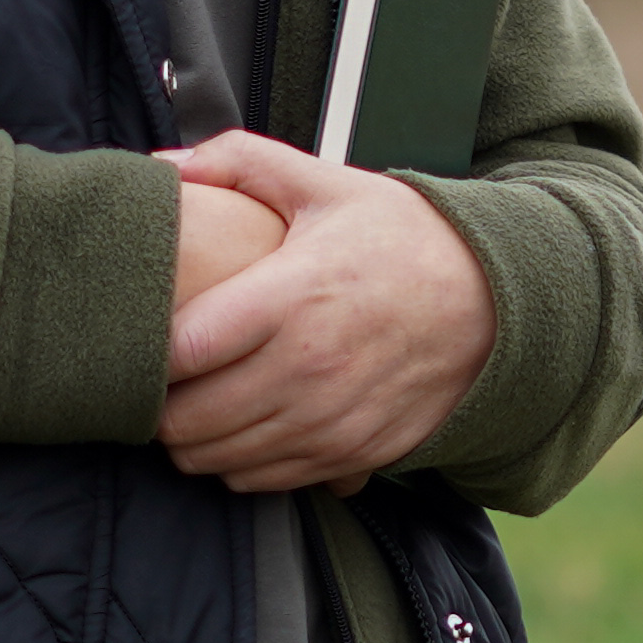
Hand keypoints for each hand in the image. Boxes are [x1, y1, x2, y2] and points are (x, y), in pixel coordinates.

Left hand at [155, 130, 493, 494]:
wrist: (497, 302)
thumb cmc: (404, 238)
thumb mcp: (327, 184)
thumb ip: (238, 162)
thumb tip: (161, 163)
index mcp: (292, 296)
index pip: (181, 351)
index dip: (145, 353)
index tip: (145, 337)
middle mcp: (309, 368)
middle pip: (187, 421)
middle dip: (158, 406)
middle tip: (160, 380)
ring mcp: (331, 419)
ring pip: (218, 460)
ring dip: (192, 439)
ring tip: (196, 403)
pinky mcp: (352, 454)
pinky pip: (264, 481)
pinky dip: (238, 464)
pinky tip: (242, 427)